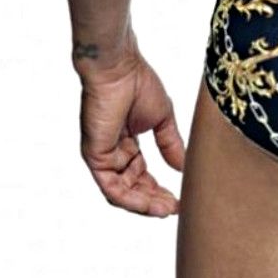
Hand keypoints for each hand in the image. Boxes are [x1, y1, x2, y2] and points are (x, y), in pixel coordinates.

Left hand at [78, 50, 185, 216]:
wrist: (120, 67)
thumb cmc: (138, 83)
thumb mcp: (162, 119)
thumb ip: (171, 144)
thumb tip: (183, 167)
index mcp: (126, 143)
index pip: (141, 175)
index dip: (159, 189)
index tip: (179, 199)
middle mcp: (112, 152)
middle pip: (132, 187)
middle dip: (154, 201)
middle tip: (176, 209)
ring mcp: (102, 156)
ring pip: (122, 192)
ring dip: (145, 205)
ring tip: (167, 210)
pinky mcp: (95, 156)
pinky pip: (111, 187)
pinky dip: (131, 200)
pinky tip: (151, 204)